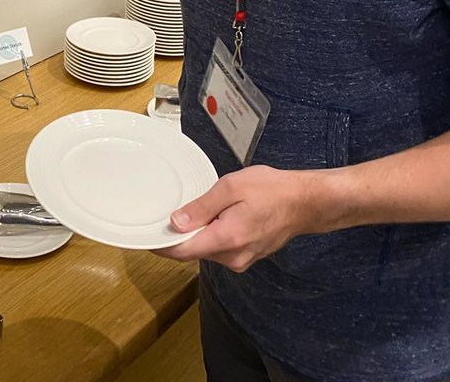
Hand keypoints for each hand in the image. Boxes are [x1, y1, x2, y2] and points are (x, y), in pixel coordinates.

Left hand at [154, 165, 321, 272]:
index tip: (145, 235)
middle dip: (182, 232)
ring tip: (208, 205)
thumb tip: (176, 221)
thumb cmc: (271, 190)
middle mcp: (232, 257)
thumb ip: (202, 206)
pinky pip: (220, 248)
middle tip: (174, 207)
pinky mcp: (246, 257)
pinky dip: (213, 234)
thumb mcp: (231, 188)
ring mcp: (241, 260)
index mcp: (226, 239)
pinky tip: (220, 215)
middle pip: (193, 250)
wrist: (304, 202)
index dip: (160, 245)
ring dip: (199, 231)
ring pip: (206, 249)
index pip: (182, 251)